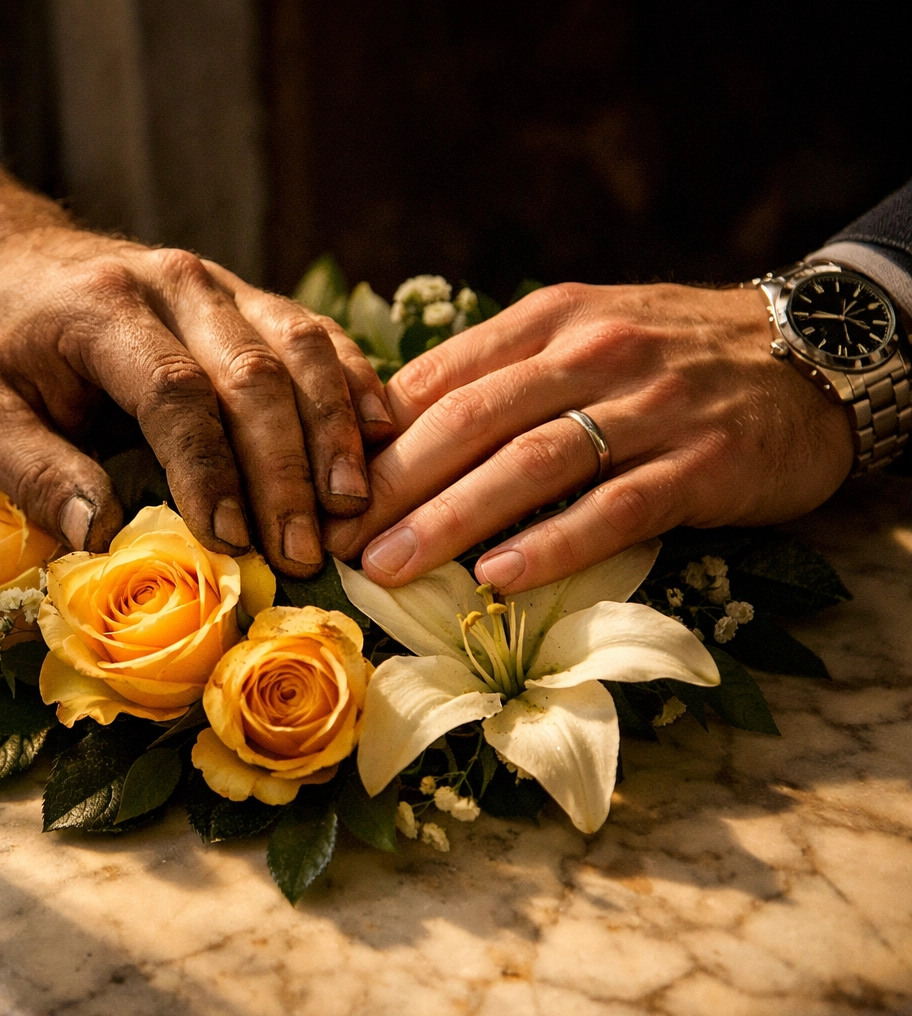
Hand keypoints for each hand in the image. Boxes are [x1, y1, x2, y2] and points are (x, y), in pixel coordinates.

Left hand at [0, 227, 393, 572]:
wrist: (12, 263)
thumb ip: (35, 473)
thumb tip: (103, 535)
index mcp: (102, 307)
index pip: (173, 390)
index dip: (207, 467)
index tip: (229, 538)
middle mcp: (177, 284)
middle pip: (253, 374)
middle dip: (284, 468)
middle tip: (303, 548)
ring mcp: (226, 285)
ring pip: (302, 350)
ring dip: (333, 431)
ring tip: (352, 502)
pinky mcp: (255, 300)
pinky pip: (320, 337)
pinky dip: (354, 385)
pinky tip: (380, 433)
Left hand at [324, 281, 851, 591]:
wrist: (809, 351)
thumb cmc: (673, 355)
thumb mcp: (584, 337)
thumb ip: (502, 374)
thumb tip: (403, 426)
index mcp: (550, 322)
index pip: (442, 378)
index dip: (374, 437)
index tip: (323, 488)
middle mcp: (592, 353)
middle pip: (471, 420)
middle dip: (393, 483)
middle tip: (333, 539)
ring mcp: (649, 407)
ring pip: (532, 462)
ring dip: (451, 517)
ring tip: (389, 566)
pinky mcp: (700, 463)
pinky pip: (614, 508)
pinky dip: (553, 543)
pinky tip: (499, 576)